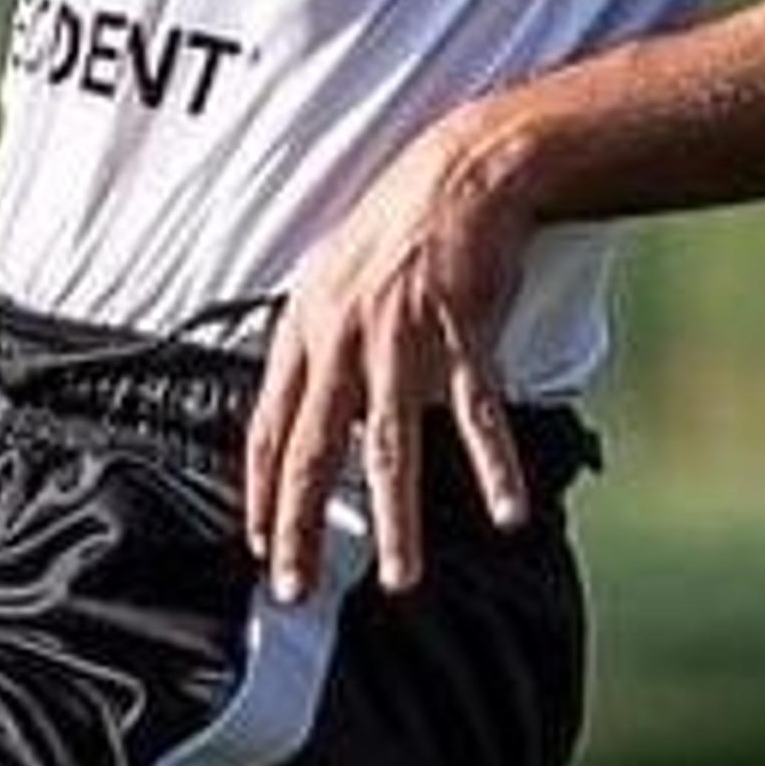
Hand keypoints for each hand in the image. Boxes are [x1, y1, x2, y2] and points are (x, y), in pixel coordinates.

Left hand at [245, 106, 537, 602]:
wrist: (456, 179)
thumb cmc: (393, 235)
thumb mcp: (330, 286)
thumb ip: (316, 352)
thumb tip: (304, 415)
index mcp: (305, 329)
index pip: (269, 426)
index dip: (261, 490)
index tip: (259, 544)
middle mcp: (343, 339)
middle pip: (314, 448)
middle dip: (301, 525)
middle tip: (295, 585)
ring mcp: (401, 339)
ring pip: (391, 447)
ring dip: (394, 520)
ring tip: (398, 579)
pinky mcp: (460, 334)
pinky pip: (475, 414)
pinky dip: (492, 466)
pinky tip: (505, 511)